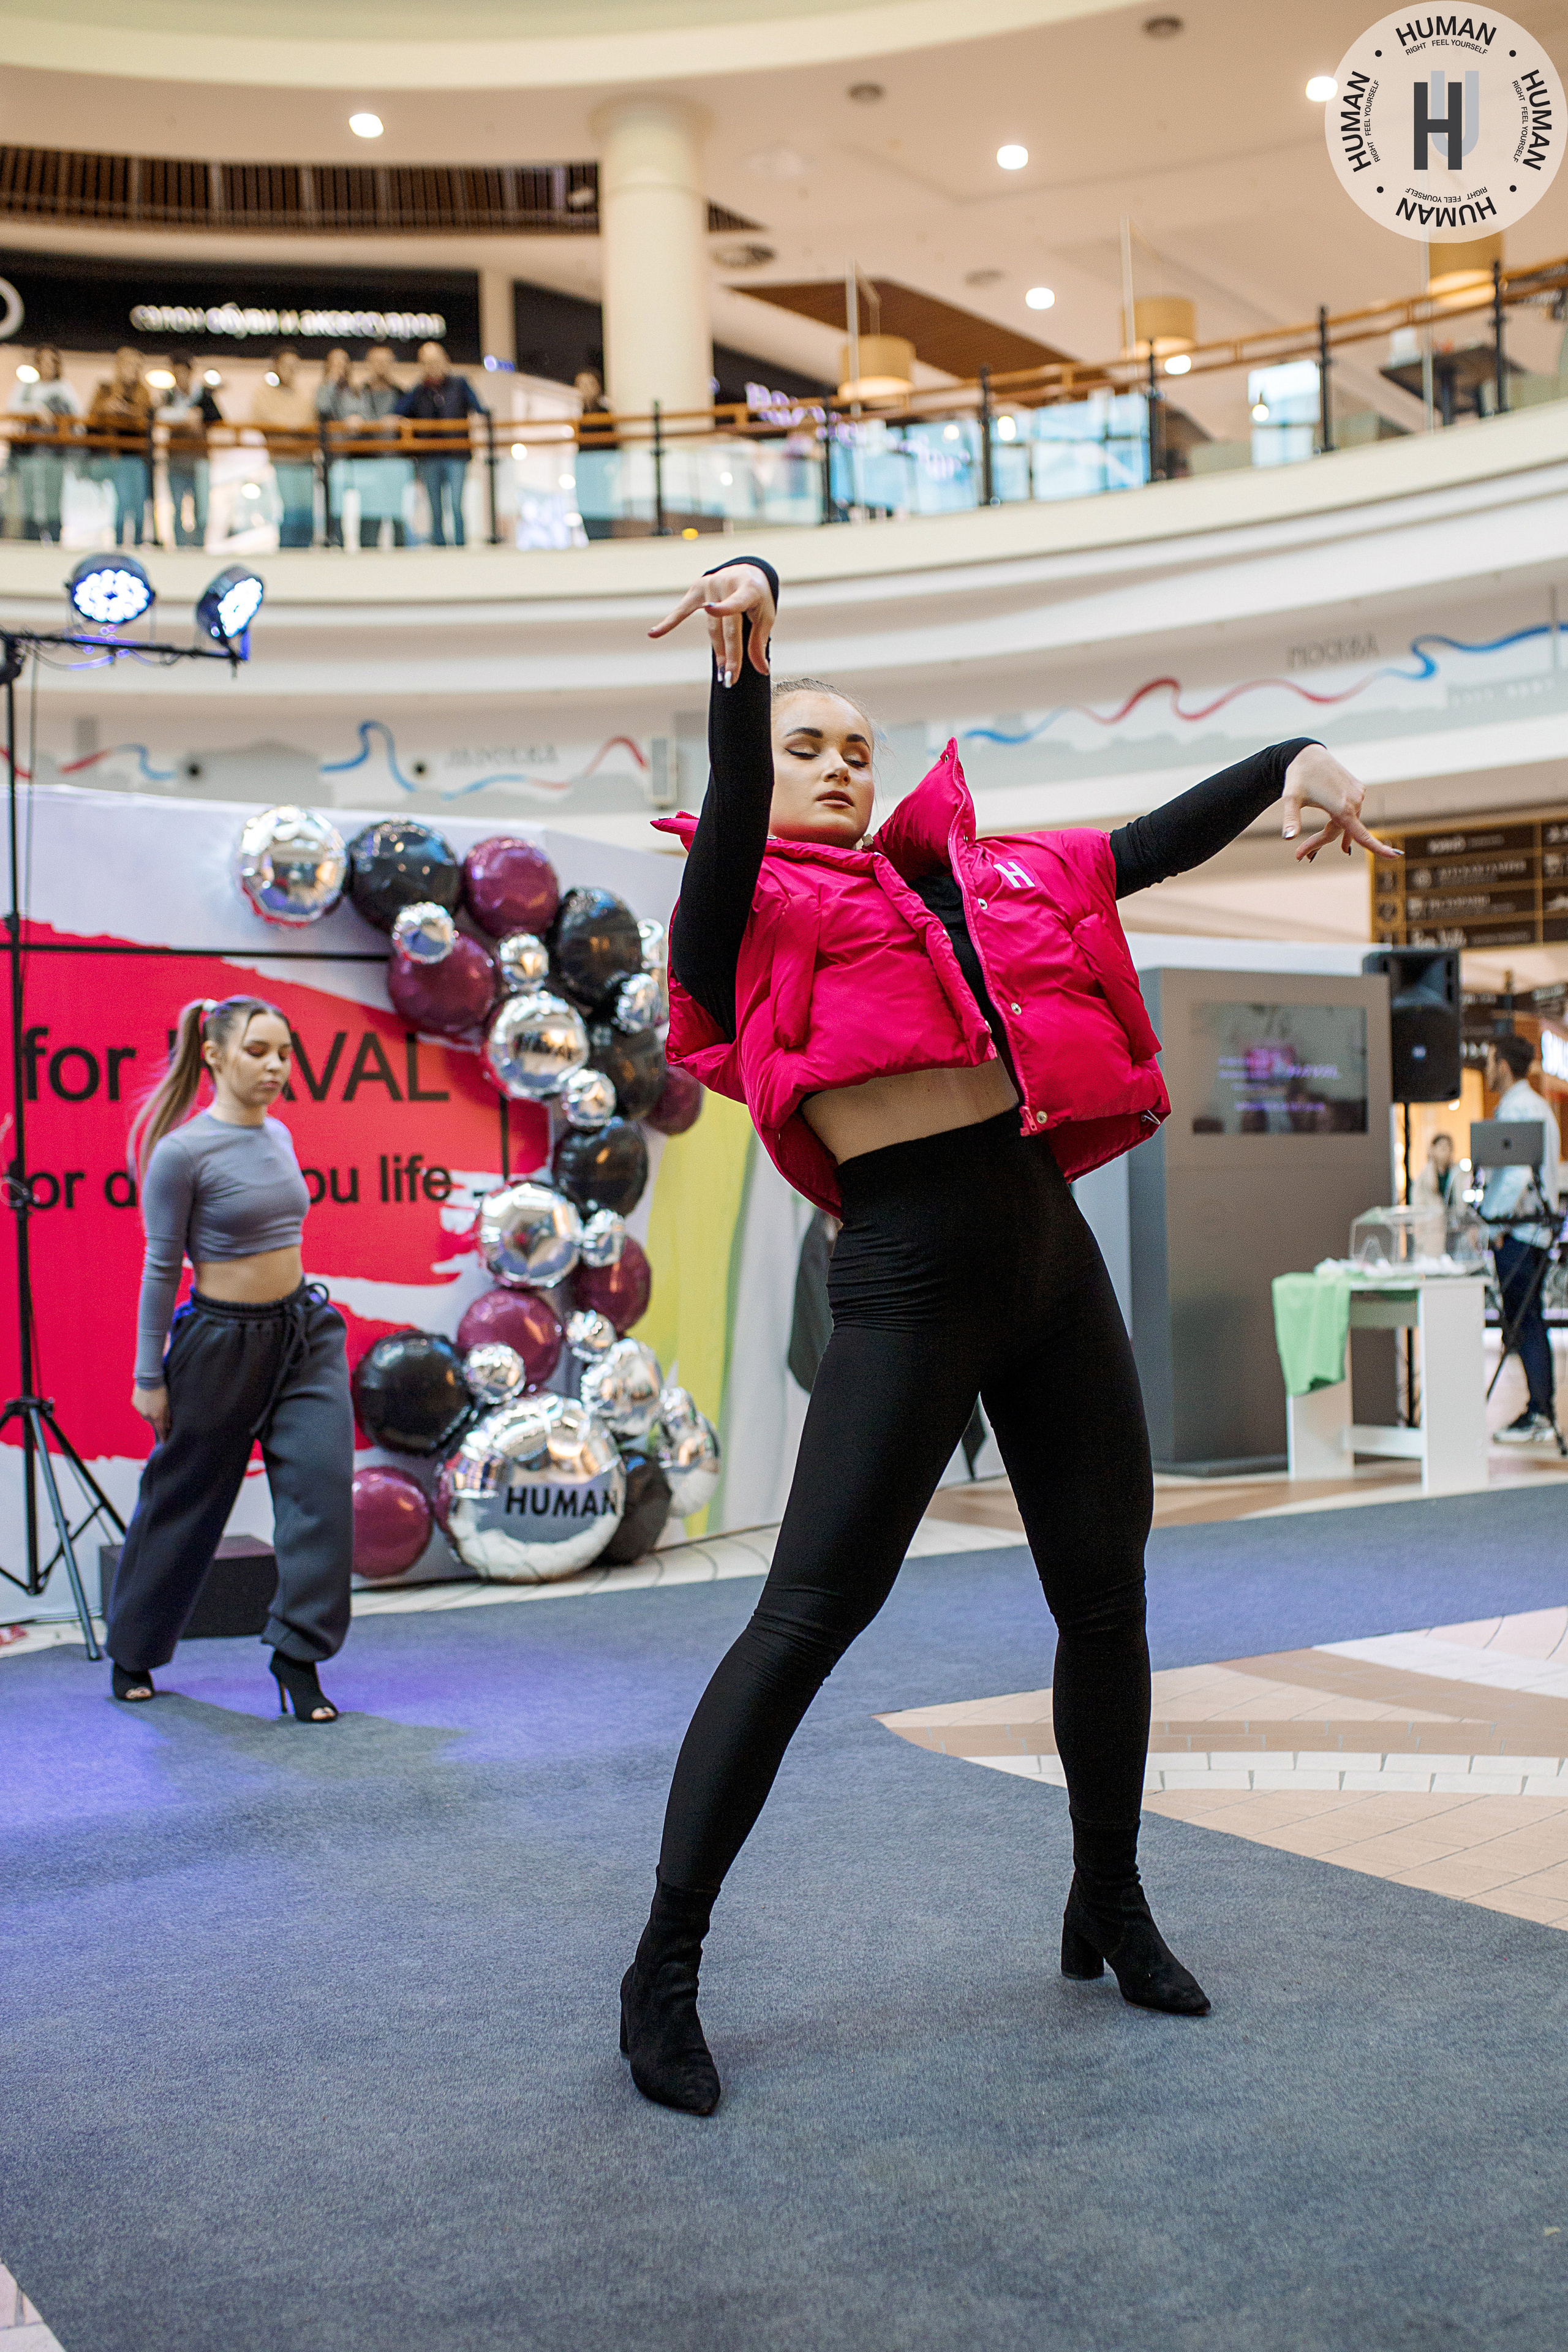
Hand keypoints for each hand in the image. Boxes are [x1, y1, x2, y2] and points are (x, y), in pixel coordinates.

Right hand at [131, 1383, 169, 1440]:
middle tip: (160, 1414)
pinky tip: (148, 1400)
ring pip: (146, 1416)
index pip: (160, 1430)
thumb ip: (168, 1416)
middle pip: (153, 1423)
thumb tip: (168, 1426)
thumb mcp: (168, 1404)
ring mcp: (140, 1410)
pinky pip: (140, 1409)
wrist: (149, 1379)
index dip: (163, 1436)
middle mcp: (147, 1415)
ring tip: (154, 1404)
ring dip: (150, 1414)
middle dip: (157, 1421)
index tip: (164, 1442)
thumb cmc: (162, 1390)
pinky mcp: (135, 1404)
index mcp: (157, 1416)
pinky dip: (144, 1407)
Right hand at [647, 564, 774, 686]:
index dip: (724, 608)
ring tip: (721, 671)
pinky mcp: (697, 589)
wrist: (746, 572)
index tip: (710, 610)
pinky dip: (669, 623)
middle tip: (729, 677)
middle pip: (725, 626)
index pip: (735, 601)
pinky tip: (654, 634)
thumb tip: (762, 670)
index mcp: (747, 588)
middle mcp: (727, 584)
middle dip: (728, 653)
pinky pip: (682, 611)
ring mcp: (710, 585)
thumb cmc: (757, 598)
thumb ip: (759, 641)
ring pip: (711, 627)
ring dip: (718, 650)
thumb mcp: (765, 616)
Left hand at [1281, 745, 1400, 864]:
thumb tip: (1287, 838)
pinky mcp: (1358, 789)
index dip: (1378, 848)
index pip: (1361, 835)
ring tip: (1312, 846)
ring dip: (1332, 832)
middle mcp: (1355, 801)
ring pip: (1347, 822)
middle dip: (1321, 842)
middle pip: (1341, 832)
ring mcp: (1358, 794)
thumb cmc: (1298, 777)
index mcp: (1342, 807)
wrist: (1308, 755)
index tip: (1394, 857)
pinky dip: (1342, 820)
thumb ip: (1290, 820)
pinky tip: (1334, 822)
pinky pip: (1351, 811)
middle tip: (1299, 855)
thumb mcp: (1290, 799)